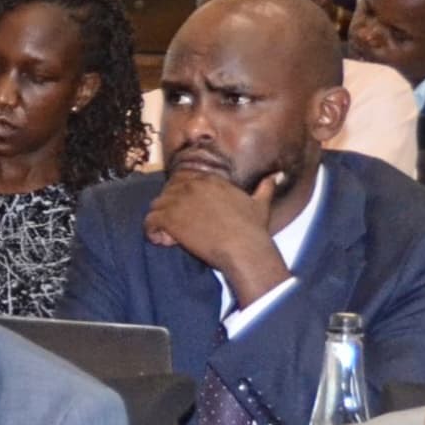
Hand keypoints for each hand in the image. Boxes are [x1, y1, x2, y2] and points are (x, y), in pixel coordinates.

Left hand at [145, 164, 288, 304]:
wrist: (243, 248)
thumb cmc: (252, 229)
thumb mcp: (261, 204)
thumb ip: (265, 187)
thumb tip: (275, 176)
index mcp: (210, 179)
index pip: (184, 182)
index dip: (184, 199)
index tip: (190, 215)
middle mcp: (192, 185)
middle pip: (168, 193)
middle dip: (170, 209)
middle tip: (179, 227)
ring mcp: (179, 201)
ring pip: (156, 206)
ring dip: (161, 221)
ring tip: (171, 237)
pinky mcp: (169, 219)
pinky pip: (149, 222)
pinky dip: (153, 232)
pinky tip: (165, 242)